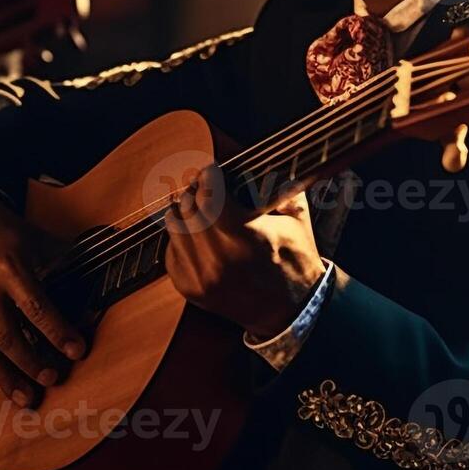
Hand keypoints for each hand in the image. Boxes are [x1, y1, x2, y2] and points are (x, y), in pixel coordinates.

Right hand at [0, 190, 86, 407]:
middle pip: (8, 335)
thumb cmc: (5, 230)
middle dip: (31, 362)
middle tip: (53, 379)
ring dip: (8, 377)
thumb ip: (65, 261)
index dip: (58, 332)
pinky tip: (7, 386)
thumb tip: (95, 282)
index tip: (77, 351)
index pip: (36, 307)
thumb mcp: (36, 238)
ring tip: (29, 399)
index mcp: (9, 267)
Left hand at [164, 164, 324, 340]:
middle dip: (197, 191)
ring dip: (186, 212)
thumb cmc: (295, 261)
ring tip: (201, 210)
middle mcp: (217, 258)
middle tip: (207, 187)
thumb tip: (264, 157)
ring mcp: (199, 276)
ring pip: (174, 225)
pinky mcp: (188, 288)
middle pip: (187, 204)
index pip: (209, 191)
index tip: (213, 170)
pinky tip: (201, 238)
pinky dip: (183, 239)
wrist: (288, 312)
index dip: (209, 174)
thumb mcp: (296, 217)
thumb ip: (280, 183)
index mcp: (243, 237)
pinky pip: (172, 250)